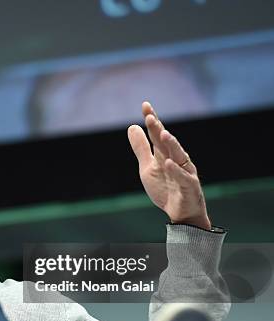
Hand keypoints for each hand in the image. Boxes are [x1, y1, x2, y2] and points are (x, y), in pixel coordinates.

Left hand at [128, 101, 210, 229]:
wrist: (181, 214)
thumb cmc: (166, 189)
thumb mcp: (148, 168)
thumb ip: (141, 148)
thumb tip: (132, 126)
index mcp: (166, 154)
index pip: (158, 134)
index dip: (152, 120)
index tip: (145, 105)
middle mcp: (177, 159)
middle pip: (167, 142)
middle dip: (159, 129)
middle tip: (150, 117)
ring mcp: (185, 172)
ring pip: (179, 156)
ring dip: (171, 144)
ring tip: (163, 133)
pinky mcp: (190, 187)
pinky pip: (184, 177)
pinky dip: (176, 170)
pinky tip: (169, 163)